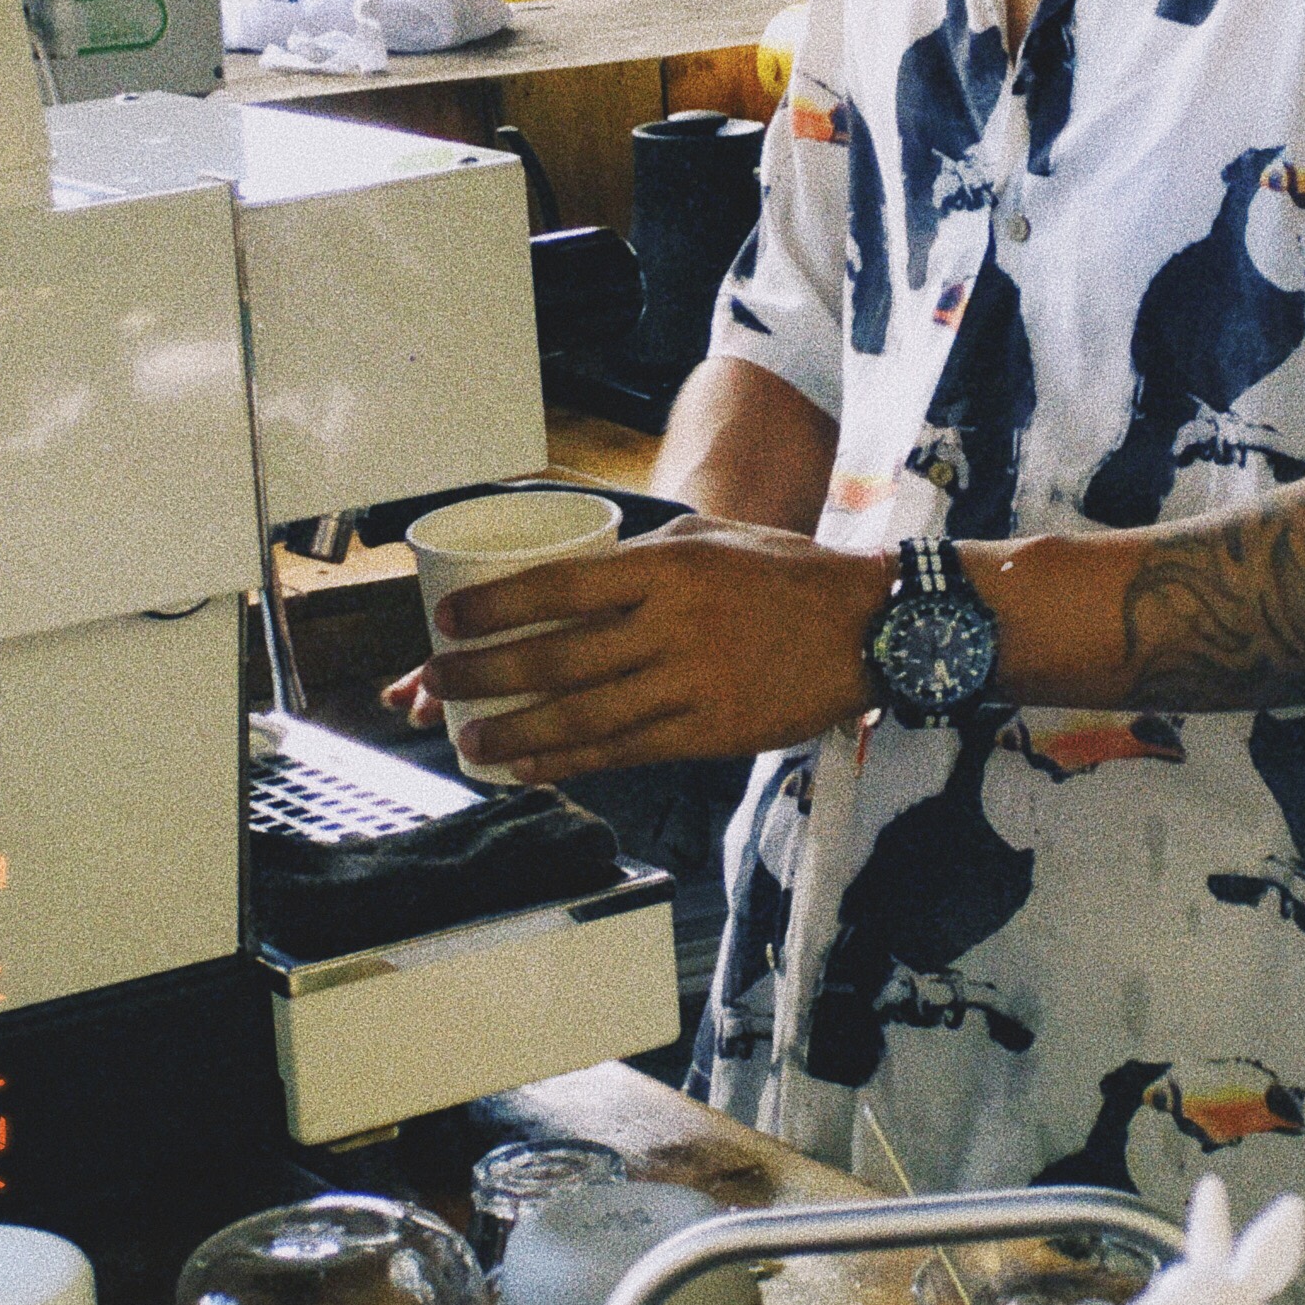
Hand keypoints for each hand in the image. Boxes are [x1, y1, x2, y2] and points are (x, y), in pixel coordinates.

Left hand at [380, 518, 888, 778]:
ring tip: (469, 738)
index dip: (497, 606)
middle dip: (485, 673)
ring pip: (584, 715)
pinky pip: (627, 751)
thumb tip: (575, 567)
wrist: (869, 628)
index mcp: (669, 568)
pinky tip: (532, 766)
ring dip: (517, 730)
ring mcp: (693, 684)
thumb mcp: (713, 537)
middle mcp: (673, 626)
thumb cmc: (787, 575)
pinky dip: (572, 760)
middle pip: (558, 657)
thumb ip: (644, 555)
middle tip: (435, 683)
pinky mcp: (711, 733)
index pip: (561, 587)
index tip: (448, 619)